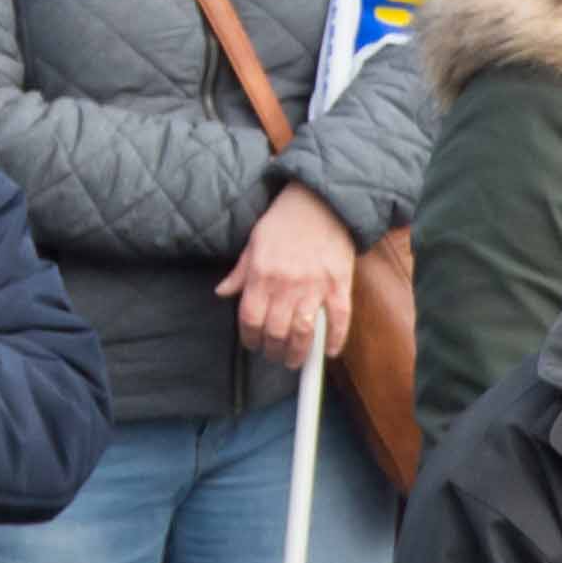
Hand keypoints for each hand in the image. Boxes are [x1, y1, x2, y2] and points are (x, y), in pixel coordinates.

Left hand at [223, 183, 356, 367]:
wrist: (320, 202)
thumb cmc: (284, 222)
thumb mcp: (254, 244)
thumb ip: (240, 273)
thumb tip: (223, 292)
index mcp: (262, 276)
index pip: (250, 319)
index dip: (250, 339)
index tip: (253, 345)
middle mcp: (286, 285)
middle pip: (275, 332)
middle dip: (272, 350)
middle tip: (274, 355)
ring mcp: (314, 288)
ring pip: (304, 334)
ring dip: (298, 353)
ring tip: (295, 360)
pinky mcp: (339, 286)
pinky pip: (339, 321)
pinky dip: (334, 341)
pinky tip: (329, 352)